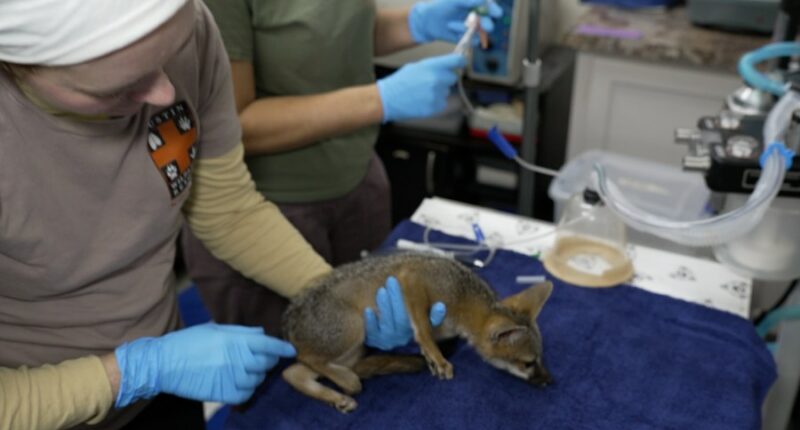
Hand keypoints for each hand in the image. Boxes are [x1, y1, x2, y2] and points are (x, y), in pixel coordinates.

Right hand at [114, 323, 295, 406]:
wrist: (162, 363)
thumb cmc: (188, 342)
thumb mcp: (214, 329)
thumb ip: (240, 331)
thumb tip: (262, 333)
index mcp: (233, 339)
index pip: (266, 344)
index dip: (282, 347)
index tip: (291, 350)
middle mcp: (234, 358)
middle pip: (265, 362)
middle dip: (269, 361)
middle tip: (264, 359)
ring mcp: (228, 376)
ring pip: (256, 380)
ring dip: (257, 376)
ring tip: (249, 371)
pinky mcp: (220, 392)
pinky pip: (244, 395)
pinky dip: (247, 391)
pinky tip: (242, 385)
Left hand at [364, 276, 446, 350]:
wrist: (375, 325)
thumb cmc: (397, 310)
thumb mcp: (412, 307)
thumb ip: (426, 307)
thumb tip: (441, 306)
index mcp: (418, 327)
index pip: (430, 322)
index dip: (436, 316)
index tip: (440, 305)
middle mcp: (405, 335)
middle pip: (404, 319)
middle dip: (397, 298)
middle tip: (392, 280)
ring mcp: (389, 339)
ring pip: (388, 325)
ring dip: (385, 306)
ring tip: (382, 290)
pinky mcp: (374, 340)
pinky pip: (372, 333)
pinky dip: (370, 321)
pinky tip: (367, 310)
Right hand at [376, 53, 464, 122]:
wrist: (388, 100)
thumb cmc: (400, 82)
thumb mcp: (416, 66)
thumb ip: (434, 66)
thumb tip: (447, 66)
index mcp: (432, 66)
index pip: (456, 60)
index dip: (460, 61)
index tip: (461, 63)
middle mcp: (437, 79)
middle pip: (453, 77)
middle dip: (445, 79)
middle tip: (432, 81)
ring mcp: (437, 94)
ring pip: (446, 91)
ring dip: (439, 91)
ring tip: (423, 92)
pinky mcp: (435, 107)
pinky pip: (442, 102)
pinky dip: (436, 102)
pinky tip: (423, 100)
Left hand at [408, 0, 502, 43]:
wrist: (428, 21)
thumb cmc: (441, 7)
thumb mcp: (453, 1)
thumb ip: (467, 0)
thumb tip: (482, 0)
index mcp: (476, 5)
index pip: (490, 7)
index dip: (494, 10)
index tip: (496, 13)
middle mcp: (478, 17)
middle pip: (489, 23)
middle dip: (487, 24)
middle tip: (485, 26)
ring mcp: (473, 29)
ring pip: (479, 34)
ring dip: (464, 29)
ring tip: (450, 24)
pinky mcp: (467, 39)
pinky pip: (471, 41)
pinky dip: (461, 36)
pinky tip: (450, 30)